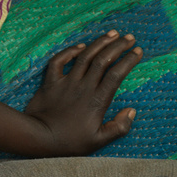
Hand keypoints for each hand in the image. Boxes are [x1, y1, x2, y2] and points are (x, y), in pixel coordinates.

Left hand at [22, 32, 141, 154]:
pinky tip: (80, 46)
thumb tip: (132, 111)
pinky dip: (70, 51)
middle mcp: (84, 86)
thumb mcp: (99, 141)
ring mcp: (66, 82)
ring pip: (85, 56)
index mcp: (98, 100)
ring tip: (112, 33)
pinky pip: (59, 61)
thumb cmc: (70, 142)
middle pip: (103, 60)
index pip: (117, 74)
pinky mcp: (51, 82)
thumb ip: (119, 127)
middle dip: (118, 46)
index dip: (129, 60)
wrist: (38, 138)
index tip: (138, 51)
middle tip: (129, 37)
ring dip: (99, 43)